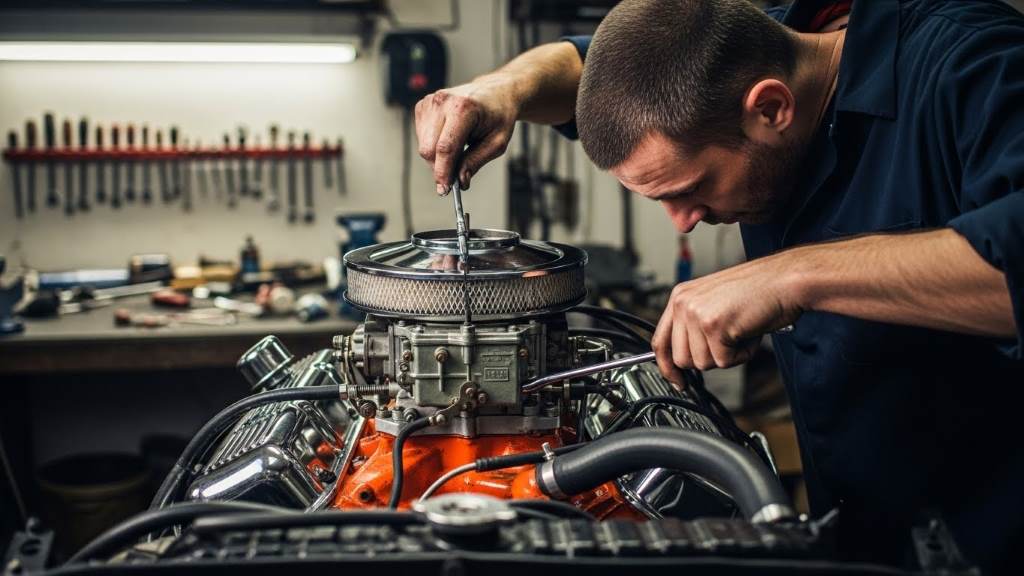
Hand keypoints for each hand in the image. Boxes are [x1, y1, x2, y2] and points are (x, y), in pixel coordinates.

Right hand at [415, 78, 518, 194]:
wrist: (494, 93)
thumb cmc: (498, 115)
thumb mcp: (497, 142)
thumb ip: (476, 162)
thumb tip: (459, 181)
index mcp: (463, 108)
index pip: (445, 148)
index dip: (443, 172)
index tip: (444, 190)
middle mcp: (443, 102)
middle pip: (429, 149)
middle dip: (440, 167)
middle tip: (456, 174)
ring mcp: (430, 102)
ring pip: (423, 145)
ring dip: (438, 157)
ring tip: (459, 149)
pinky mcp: (423, 105)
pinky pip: (421, 137)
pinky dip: (433, 145)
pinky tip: (450, 138)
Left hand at [652, 252, 804, 383]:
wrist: (785, 280)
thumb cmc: (758, 292)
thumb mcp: (715, 304)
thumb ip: (694, 326)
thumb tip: (685, 359)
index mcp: (680, 297)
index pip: (660, 340)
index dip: (667, 366)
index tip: (676, 380)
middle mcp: (684, 303)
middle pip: (681, 359)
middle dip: (708, 359)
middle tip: (729, 343)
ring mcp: (697, 314)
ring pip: (702, 363)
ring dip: (727, 356)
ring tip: (741, 332)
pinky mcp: (714, 326)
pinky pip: (723, 361)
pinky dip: (742, 354)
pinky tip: (749, 333)